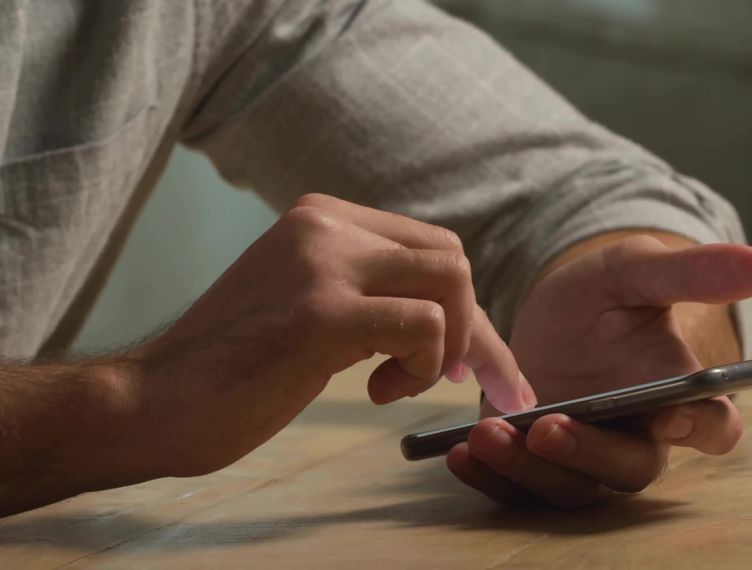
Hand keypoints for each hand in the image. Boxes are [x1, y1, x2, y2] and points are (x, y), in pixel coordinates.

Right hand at [120, 193, 534, 478]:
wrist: (156, 402)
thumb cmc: (239, 368)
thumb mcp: (315, 306)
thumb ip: (374, 292)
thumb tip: (461, 317)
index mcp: (323, 217)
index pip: (430, 246)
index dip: (463, 307)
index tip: (465, 362)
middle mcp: (326, 224)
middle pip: (451, 259)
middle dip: (473, 329)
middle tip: (451, 379)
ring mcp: (324, 262)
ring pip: (452, 281)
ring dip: (448, 345)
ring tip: (397, 383)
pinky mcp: (323, 311)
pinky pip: (426, 325)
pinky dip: (422, 367)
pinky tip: (376, 392)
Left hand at [447, 235, 751, 506]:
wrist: (544, 312)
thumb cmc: (603, 292)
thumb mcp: (635, 270)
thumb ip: (690, 272)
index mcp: (679, 394)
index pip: (713, 426)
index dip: (698, 427)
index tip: (666, 409)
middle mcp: (638, 437)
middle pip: (629, 469)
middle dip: (589, 454)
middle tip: (549, 426)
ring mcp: (586, 456)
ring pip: (572, 487)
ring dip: (531, 468)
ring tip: (488, 434)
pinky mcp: (537, 465)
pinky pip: (522, 489)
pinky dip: (492, 477)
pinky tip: (460, 451)